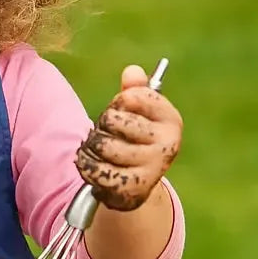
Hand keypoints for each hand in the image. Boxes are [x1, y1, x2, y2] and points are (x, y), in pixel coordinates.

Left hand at [75, 65, 182, 211]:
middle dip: (102, 125)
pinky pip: (94, 168)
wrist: (138, 183)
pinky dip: (85, 164)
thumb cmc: (135, 140)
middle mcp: (168, 143)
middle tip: (111, 135)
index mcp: (171, 119)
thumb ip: (134, 90)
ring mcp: (152, 167)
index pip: (131, 96)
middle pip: (111, 119)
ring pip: (101, 144)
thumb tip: (132, 71)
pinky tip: (93, 165)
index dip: (118, 101)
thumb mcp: (139, 113)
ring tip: (100, 151)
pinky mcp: (133, 187)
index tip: (125, 110)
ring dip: (91, 146)